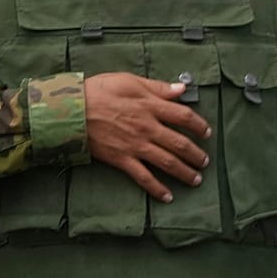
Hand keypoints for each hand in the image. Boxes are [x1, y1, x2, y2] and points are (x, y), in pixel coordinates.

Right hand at [83, 72, 211, 202]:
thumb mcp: (128, 80)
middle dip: (196, 154)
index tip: (206, 132)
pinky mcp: (122, 159)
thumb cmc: (98, 90)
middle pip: (180, 144)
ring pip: (167, 162)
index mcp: (150, 106)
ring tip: (196, 179)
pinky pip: (144, 177)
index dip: (199, 125)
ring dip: (185, 172)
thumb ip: (157, 86)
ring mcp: (136, 146)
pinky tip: (168, 197)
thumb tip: (182, 88)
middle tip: (204, 161)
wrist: (70, 110)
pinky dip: (157, 189)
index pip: (184, 117)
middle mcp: (148, 128)